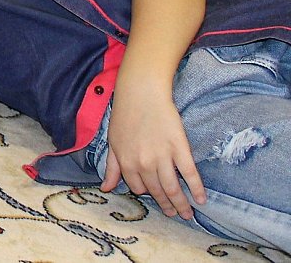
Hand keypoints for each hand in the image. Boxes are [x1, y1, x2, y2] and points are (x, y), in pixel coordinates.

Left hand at [101, 89, 204, 219]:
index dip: (146, 192)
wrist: (141, 93)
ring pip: (173, 188)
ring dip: (181, 204)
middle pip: (157, 191)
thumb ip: (112, 167)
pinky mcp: (180, 149)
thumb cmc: (125, 115)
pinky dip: (197, 189)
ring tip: (187, 213)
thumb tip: (106, 188)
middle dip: (166, 205)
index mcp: (126, 162)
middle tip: (174, 214)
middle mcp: (143, 163)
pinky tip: (201, 199)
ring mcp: (162, 157)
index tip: (154, 195)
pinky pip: (190, 174)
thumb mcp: (113, 142)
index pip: (137, 188)